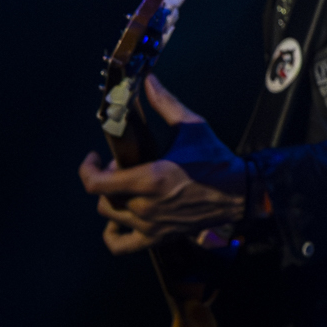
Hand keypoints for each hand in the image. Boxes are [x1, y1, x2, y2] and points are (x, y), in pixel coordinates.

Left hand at [79, 75, 247, 253]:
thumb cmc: (215, 159)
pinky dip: (113, 235)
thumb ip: (165, 103)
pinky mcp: (157, 238)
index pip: (97, 183)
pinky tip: (120, 220)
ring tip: (126, 188)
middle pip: (103, 198)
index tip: (93, 158)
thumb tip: (149, 81)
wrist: (239, 191)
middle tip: (121, 167)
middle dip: (107, 180)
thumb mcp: (191, 125)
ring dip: (112, 200)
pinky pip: (120, 245)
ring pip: (111, 217)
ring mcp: (150, 225)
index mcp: (150, 178)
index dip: (87, 170)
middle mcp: (145, 205)